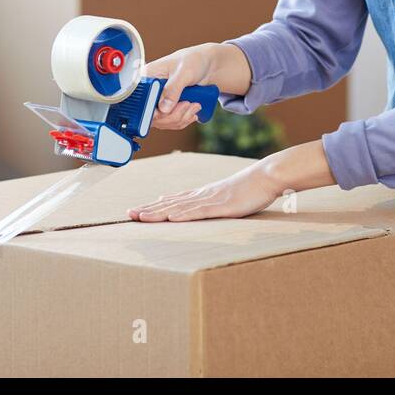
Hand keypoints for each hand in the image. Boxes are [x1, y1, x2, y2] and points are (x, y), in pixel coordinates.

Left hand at [127, 161, 283, 220]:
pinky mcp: (222, 206)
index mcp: (202, 194)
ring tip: (141, 217)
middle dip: (148, 209)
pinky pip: (200, 212)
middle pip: (170, 203)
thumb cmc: (249, 187)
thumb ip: (206, 200)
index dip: (152, 206)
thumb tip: (188, 205)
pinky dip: (184, 215)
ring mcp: (211, 200)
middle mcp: (202, 195)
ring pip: (179, 207)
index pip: (172, 200)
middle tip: (128, 215)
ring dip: (158, 212)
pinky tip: (171, 218)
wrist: (266, 176)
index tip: (135, 211)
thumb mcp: (224, 195)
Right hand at [143, 43, 221, 130]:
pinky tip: (192, 111)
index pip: (140, 100)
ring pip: (163, 121)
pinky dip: (183, 120)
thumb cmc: (195, 60)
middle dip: (172, 115)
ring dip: (181, 117)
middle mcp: (151, 90)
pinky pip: (171, 122)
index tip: (165, 112)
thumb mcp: (184, 72)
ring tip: (194, 105)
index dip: (151, 110)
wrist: (209, 65)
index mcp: (148, 77)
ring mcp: (160, 100)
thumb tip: (163, 108)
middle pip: (151, 115)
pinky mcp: (169, 107)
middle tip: (187, 104)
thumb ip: (173, 89)